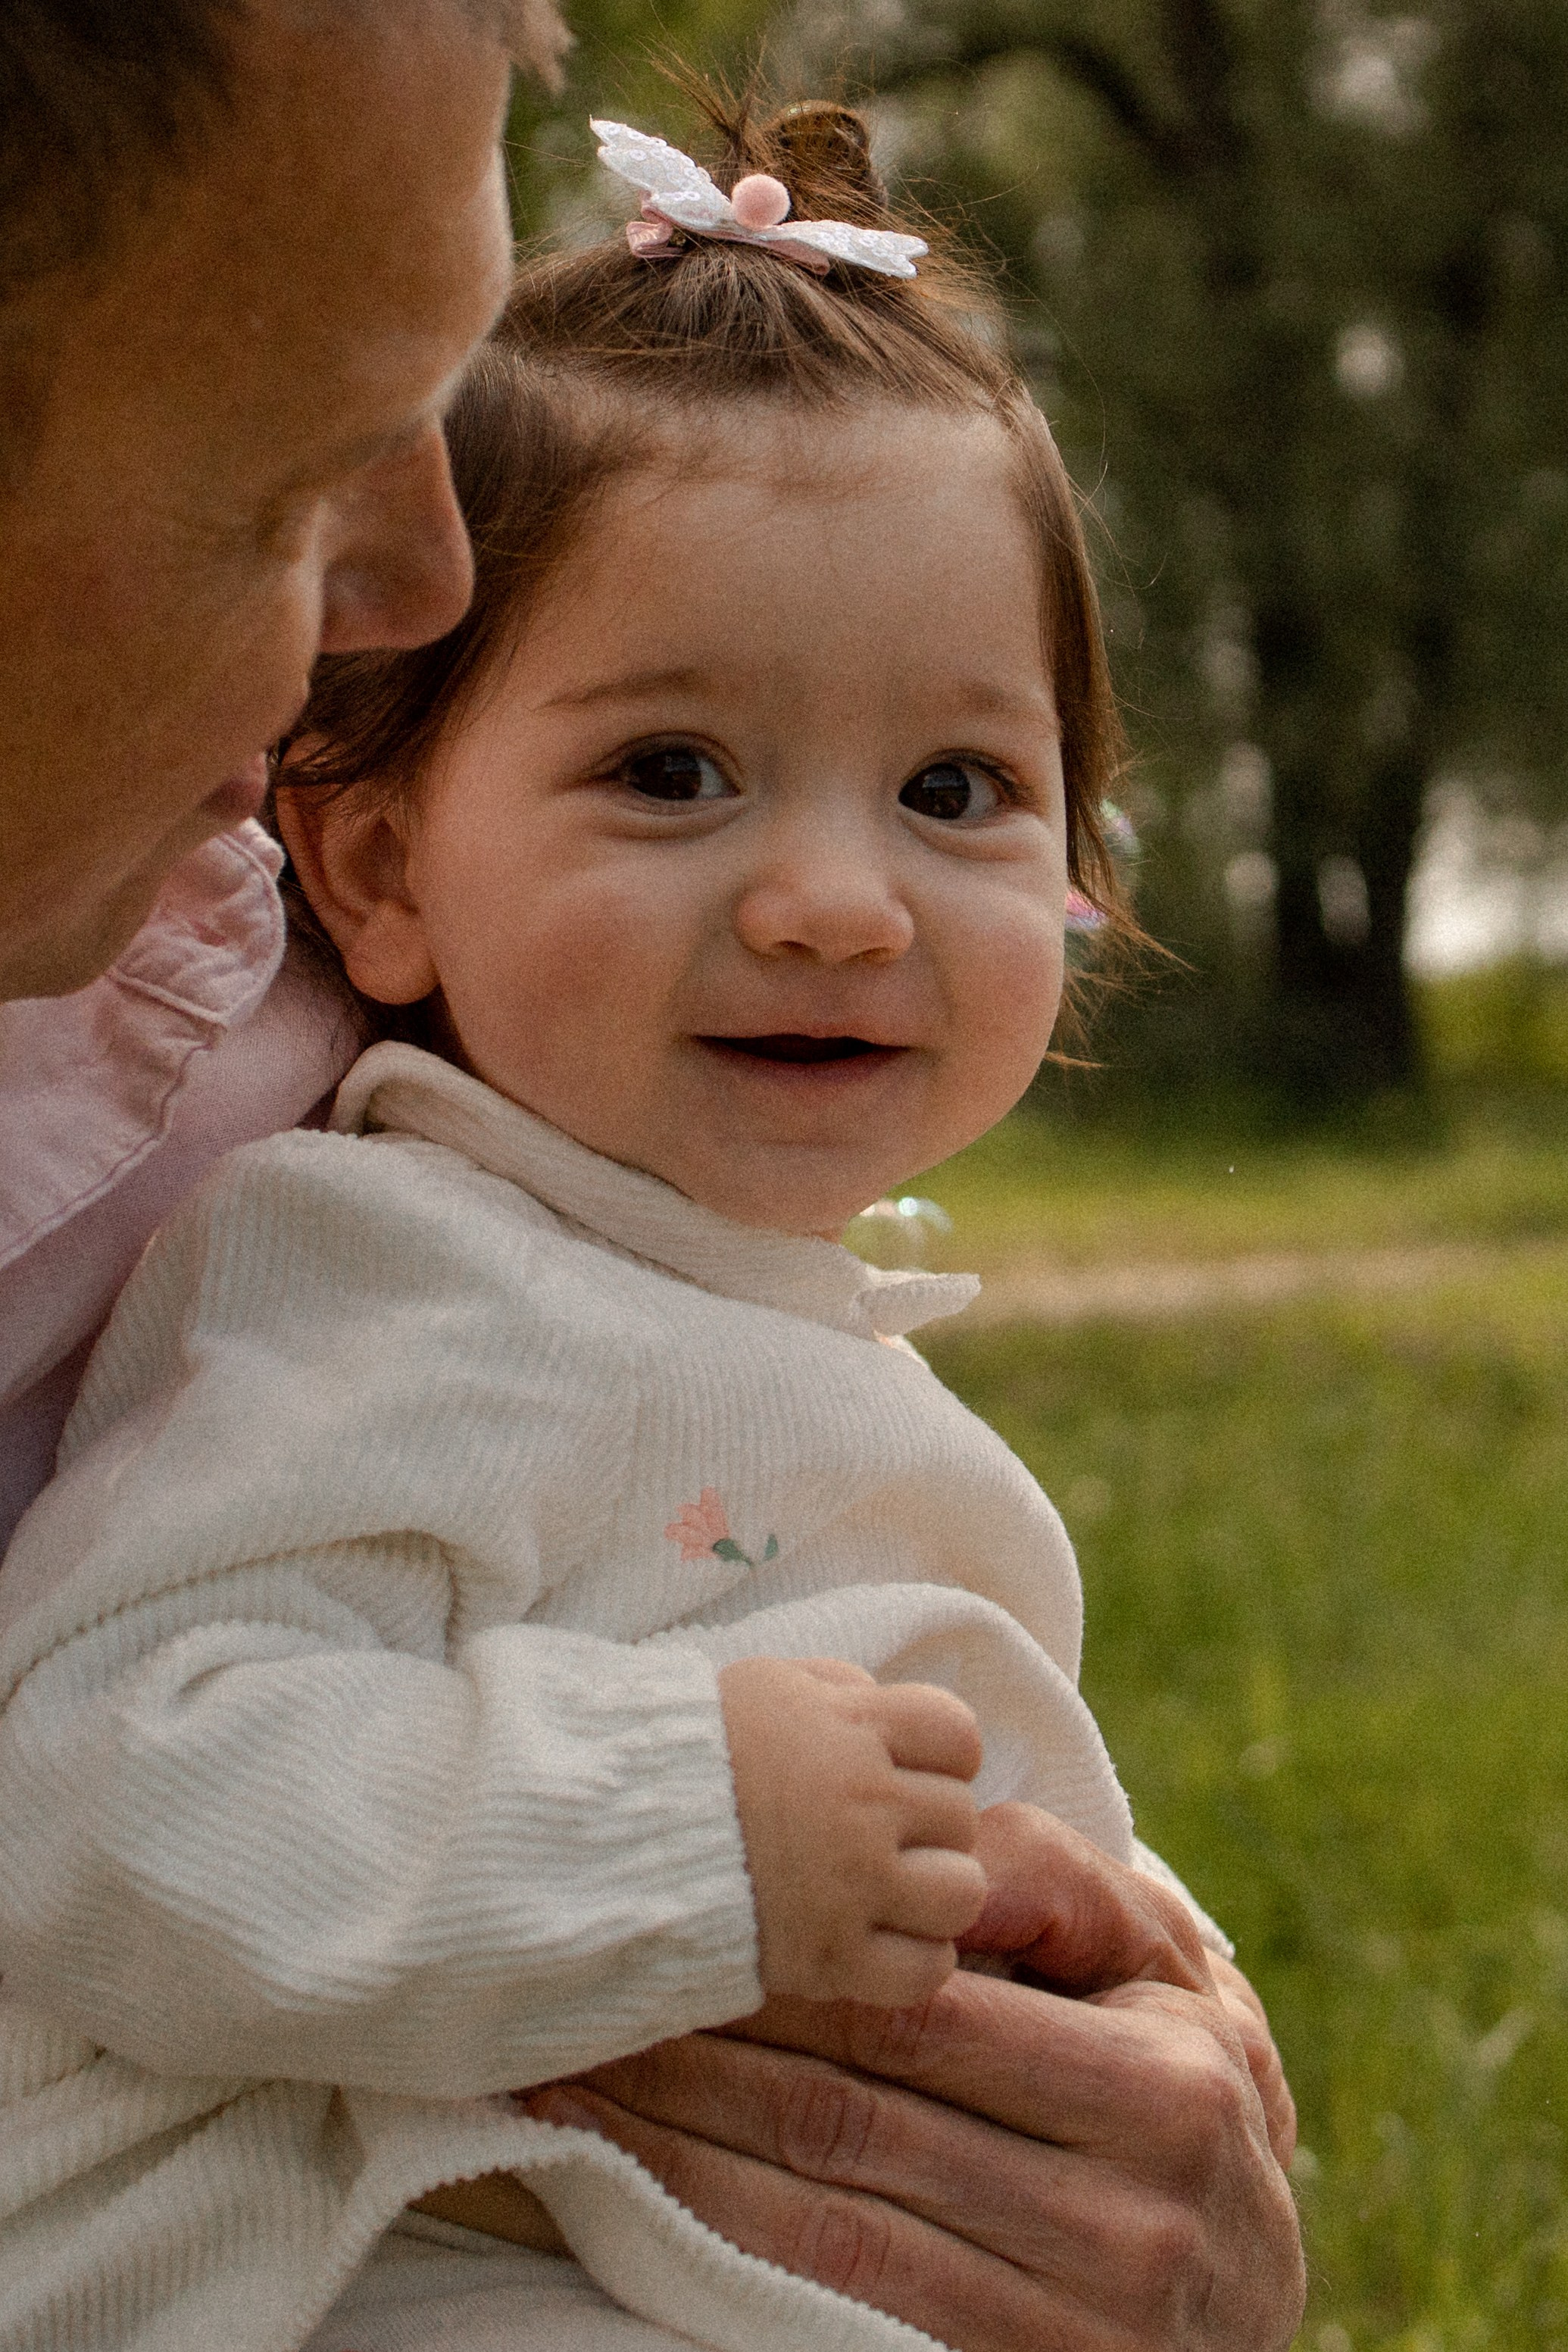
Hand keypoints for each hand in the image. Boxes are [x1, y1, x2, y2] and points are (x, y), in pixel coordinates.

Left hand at [527, 1804, 1304, 2350]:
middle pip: (855, 2121)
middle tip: (585, 2005)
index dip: (784, 1974)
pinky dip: (721, 2246)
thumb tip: (936, 1847)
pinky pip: (836, 2306)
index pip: (924, 2017)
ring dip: (678, 2156)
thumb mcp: (1158, 1969)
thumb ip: (1055, 1885)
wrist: (1254, 2283)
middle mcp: (1127, 2221)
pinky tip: (640, 2194)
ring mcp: (1073, 2327)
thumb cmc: (1180, 2078)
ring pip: (823, 2223)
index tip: (675, 1927)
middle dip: (699, 2062)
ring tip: (575, 2090)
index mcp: (1162, 2090)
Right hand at [718, 1656, 985, 2005]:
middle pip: (960, 1815)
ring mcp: (852, 1886)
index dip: (940, 1755)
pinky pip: (927, 1969)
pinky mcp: (831, 1959)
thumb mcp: (767, 1686)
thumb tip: (885, 1704)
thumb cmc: (689, 1752)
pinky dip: (914, 1960)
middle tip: (875, 1835)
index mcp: (851, 1729)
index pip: (959, 1735)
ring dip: (933, 1893)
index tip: (903, 1771)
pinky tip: (876, 1941)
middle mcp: (863, 1804)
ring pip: (963, 1893)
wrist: (613, 1832)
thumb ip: (840, 1688)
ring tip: (887, 1891)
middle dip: (926, 1824)